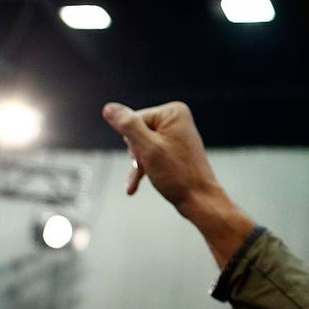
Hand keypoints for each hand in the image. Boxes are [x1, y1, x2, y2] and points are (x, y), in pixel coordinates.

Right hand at [100, 101, 218, 208]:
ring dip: (140, 163)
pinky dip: (143, 168)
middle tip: (152, 164)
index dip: (135, 141)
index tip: (151, 154)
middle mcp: (176, 120)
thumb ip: (128, 126)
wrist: (199, 200)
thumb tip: (109, 108)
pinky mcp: (173, 149)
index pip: (133, 119)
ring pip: (140, 145)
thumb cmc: (179, 176)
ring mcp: (175, 135)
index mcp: (173, 112)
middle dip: (138, 152)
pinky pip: (150, 154)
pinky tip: (133, 186)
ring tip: (153, 173)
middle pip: (136, 131)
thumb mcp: (148, 148)